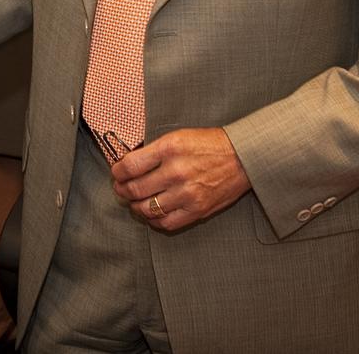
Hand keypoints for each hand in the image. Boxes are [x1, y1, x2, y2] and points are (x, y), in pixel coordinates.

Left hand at [110, 127, 251, 231]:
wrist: (242, 157)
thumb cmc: (209, 144)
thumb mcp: (178, 137)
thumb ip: (154, 151)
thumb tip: (128, 163)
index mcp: (169, 149)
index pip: (130, 165)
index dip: (117, 172)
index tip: (117, 173)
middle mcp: (176, 171)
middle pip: (135, 189)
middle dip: (122, 190)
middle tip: (120, 189)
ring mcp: (187, 193)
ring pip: (147, 208)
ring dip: (135, 206)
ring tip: (134, 202)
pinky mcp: (197, 210)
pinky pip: (166, 222)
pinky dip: (154, 220)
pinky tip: (152, 213)